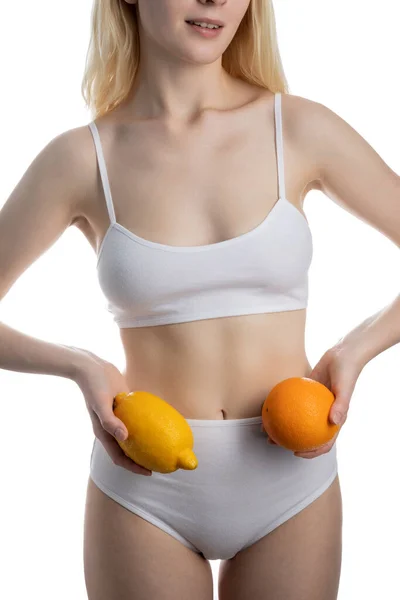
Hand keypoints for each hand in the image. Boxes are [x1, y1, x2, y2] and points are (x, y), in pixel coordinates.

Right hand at [73, 348, 151, 475]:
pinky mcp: (125, 406)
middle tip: (161, 461)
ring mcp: (119, 418)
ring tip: (163, 444)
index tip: (149, 472)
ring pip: (134, 435)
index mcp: (104, 433)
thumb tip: (125, 437)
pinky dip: (147, 423)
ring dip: (145, 442)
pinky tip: (161, 421)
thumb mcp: (100, 404)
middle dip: (142, 458)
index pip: (119, 457)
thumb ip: (110, 421)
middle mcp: (112, 428)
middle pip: (129, 450)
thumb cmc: (94, 386)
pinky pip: (138, 419)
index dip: (133, 467)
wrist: (91, 367)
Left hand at [262, 346, 363, 458]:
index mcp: (335, 420)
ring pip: (295, 419)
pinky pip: (291, 402)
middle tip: (274, 441)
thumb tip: (334, 422)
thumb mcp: (345, 389)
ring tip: (265, 426)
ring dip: (281, 424)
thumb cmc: (347, 373)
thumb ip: (341, 405)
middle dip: (289, 441)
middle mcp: (323, 415)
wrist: (342, 354)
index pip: (324, 442)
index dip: (311, 452)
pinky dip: (281, 405)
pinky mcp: (306, 393)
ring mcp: (313, 405)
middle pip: (305, 434)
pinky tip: (269, 404)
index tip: (296, 453)